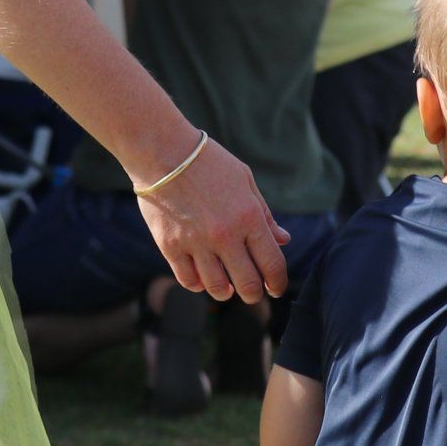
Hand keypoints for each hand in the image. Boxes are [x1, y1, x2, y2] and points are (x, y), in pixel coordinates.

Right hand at [134, 137, 291, 304]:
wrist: (163, 151)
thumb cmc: (209, 162)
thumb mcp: (245, 181)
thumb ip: (265, 215)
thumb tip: (283, 240)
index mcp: (249, 217)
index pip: (272, 264)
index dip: (278, 282)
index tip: (276, 288)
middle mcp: (225, 235)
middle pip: (248, 284)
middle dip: (255, 294)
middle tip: (254, 292)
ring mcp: (196, 243)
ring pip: (217, 288)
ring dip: (226, 292)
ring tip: (227, 288)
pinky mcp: (170, 246)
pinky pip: (188, 280)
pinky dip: (198, 285)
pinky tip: (202, 278)